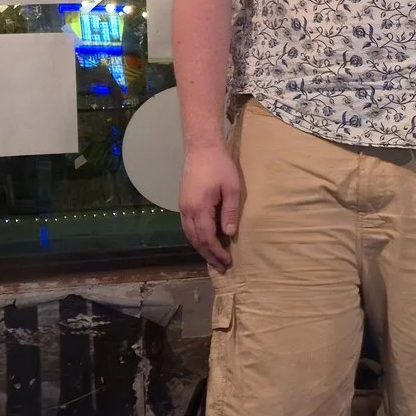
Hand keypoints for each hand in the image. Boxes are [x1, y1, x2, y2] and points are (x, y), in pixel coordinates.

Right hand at [180, 142, 243, 270]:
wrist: (201, 148)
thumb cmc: (220, 166)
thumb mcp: (232, 189)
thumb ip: (230, 212)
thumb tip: (229, 234)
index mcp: (199, 208)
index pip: (206, 238)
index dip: (216, 252)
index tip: (227, 262)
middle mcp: (187, 210)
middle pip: (196, 240)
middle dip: (209, 255)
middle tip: (222, 267)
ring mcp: (183, 207)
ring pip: (189, 235)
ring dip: (202, 248)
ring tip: (214, 259)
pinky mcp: (183, 203)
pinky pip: (188, 227)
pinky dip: (197, 238)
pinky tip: (206, 241)